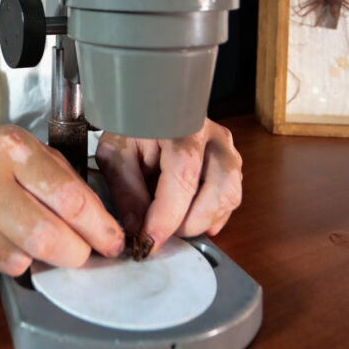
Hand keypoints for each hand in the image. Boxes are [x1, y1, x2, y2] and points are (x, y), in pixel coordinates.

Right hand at [0, 124, 123, 282]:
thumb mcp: (35, 155)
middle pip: (43, 237)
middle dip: (73, 253)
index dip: (99, 228)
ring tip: (24, 239)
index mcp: (10, 148)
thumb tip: (104, 232)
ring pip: (14, 262)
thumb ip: (70, 187)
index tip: (113, 243)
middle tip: (79, 253)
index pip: (69, 199)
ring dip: (30, 259)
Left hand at [95, 118, 242, 251]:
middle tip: (161, 233)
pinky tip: (187, 217)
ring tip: (173, 225)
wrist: (148, 108)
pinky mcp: (232, 165)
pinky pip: (231, 201)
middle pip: (219, 190)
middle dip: (188, 222)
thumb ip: (126, 190)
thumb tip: (136, 229)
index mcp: (181, 126)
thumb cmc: (131, 129)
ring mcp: (228, 149)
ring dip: (201, 221)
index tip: (150, 240)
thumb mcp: (117, 154)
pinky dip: (210, 217)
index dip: (167, 215)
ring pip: (230, 197)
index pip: (183, 176)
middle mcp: (212, 135)